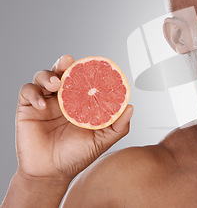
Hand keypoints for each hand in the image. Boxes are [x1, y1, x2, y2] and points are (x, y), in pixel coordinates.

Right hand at [16, 55, 133, 179]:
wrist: (52, 173)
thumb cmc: (76, 156)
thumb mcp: (102, 140)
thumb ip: (118, 125)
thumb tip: (130, 107)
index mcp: (80, 101)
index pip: (82, 78)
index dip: (86, 69)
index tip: (93, 64)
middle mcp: (62, 98)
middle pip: (61, 71)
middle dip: (64, 63)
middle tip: (69, 62)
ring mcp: (45, 102)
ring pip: (43, 77)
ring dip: (48, 75)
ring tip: (56, 84)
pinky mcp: (27, 109)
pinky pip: (27, 92)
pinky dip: (33, 93)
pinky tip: (42, 104)